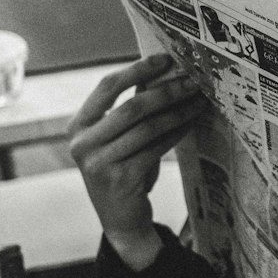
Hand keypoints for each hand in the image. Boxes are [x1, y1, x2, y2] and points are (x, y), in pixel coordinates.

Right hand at [69, 53, 205, 268]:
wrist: (120, 218)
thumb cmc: (122, 169)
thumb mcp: (119, 137)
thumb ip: (132, 106)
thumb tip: (161, 70)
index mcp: (78, 125)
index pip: (106, 87)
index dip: (136, 69)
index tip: (165, 58)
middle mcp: (82, 143)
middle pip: (131, 107)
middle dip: (166, 90)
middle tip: (193, 81)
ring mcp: (99, 163)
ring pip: (147, 127)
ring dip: (178, 111)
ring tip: (199, 100)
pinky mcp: (121, 179)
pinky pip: (157, 147)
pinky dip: (177, 131)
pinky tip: (192, 121)